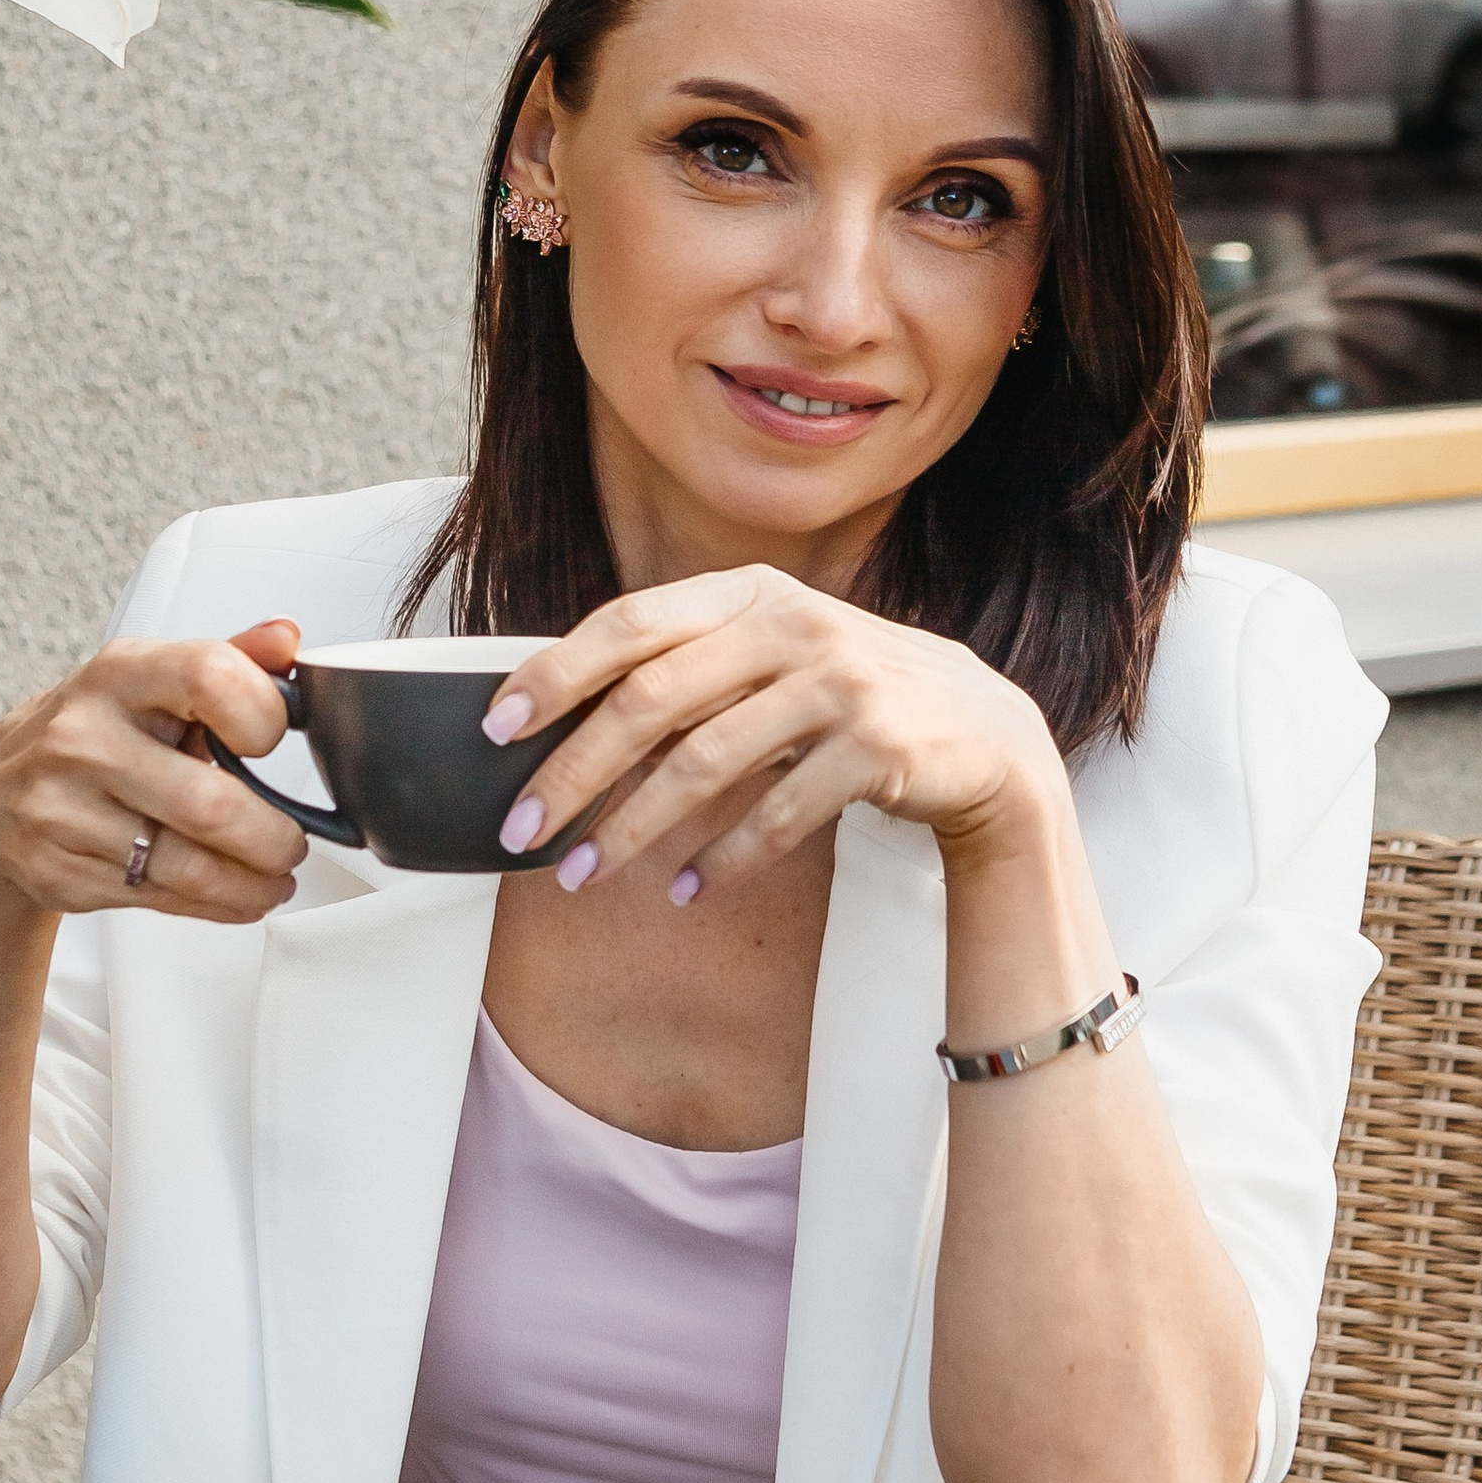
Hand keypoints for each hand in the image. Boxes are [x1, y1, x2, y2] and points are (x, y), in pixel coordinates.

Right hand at [0, 620, 309, 923]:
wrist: (1, 800)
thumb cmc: (97, 736)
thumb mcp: (155, 685)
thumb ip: (228, 661)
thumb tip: (287, 639)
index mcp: (119, 674)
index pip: (209, 677)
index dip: (261, 715)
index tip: (273, 742)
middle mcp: (81, 736)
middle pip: (207, 801)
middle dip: (270, 837)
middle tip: (291, 846)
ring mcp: (59, 806)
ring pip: (185, 865)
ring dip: (249, 882)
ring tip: (274, 879)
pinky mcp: (53, 869)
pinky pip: (156, 898)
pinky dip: (211, 904)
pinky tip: (235, 896)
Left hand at [486, 567, 1068, 899]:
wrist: (984, 734)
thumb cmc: (848, 699)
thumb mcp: (773, 658)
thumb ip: (692, 669)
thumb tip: (565, 718)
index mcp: (751, 593)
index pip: (631, 623)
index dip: (557, 672)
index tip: (497, 726)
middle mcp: (794, 624)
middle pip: (653, 698)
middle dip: (575, 768)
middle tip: (523, 825)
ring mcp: (841, 682)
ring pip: (706, 762)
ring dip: (633, 827)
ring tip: (583, 873)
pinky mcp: (879, 745)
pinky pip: (778, 812)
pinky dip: (724, 858)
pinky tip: (687, 889)